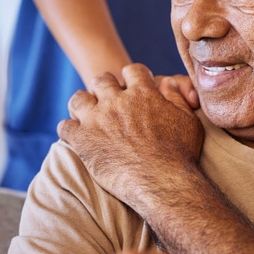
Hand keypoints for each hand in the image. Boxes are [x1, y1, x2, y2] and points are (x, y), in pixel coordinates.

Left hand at [57, 63, 203, 211]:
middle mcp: (118, 101)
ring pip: (78, 99)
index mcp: (143, 93)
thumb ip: (177, 98)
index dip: (133, 76)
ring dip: (83, 104)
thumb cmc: (180, 153)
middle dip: (106, 87)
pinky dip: (70, 129)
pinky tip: (77, 136)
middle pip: (102, 79)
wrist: (163, 183)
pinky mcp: (83, 141)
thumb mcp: (188, 120)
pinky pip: (65, 127)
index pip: (132, 70)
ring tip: (89, 115)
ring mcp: (98, 120)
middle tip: (109, 101)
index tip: (134, 86)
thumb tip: (168, 83)